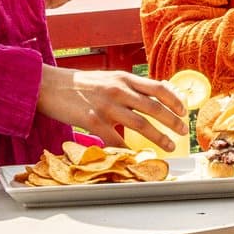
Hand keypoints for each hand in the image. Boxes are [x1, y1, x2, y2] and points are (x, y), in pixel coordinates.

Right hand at [37, 67, 185, 149]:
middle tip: (182, 132)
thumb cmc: (80, 84)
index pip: (158, 87)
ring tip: (169, 146)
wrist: (50, 85)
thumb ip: (127, 88)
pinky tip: (136, 155)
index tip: (184, 111)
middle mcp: (118, 90)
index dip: (174, 100)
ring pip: (140, 124)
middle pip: (154, 107)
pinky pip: (115, 139)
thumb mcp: (108, 78)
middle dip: (172, 121)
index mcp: (124, 78)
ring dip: (158, 137)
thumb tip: (148, 100)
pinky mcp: (92, 120)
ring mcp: (106, 105)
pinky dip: (127, 149)